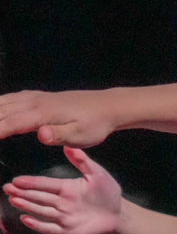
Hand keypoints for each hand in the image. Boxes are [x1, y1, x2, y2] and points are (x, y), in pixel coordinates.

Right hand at [0, 89, 116, 147]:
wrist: (109, 106)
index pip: (7, 124)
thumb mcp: (81, 135)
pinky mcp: (38, 97)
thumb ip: (59, 135)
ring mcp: (35, 97)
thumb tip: (40, 134)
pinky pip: (10, 99)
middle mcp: (34, 102)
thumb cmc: (95, 124)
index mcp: (41, 113)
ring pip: (2, 102)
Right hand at [3, 147, 123, 233]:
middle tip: (6, 188)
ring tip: (13, 199)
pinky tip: (26, 218)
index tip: (16, 180)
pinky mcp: (67, 230)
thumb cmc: (108, 193)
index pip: (46, 184)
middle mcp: (62, 202)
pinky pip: (49, 227)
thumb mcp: (97, 174)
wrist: (118, 214)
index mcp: (67, 188)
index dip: (31, 182)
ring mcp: (63, 216)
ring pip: (41, 210)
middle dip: (22, 192)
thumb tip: (69, 146)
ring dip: (27, 205)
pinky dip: (38, 224)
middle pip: (39, 196)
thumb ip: (83, 161)